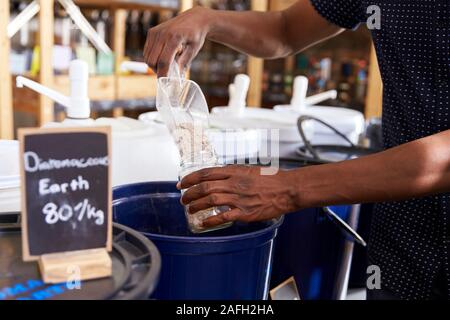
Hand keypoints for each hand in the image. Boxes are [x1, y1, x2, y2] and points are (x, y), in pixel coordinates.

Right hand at [143, 7, 212, 76]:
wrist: (194, 18)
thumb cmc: (196, 35)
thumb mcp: (193, 50)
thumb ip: (184, 63)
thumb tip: (176, 77)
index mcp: (174, 38)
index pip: (164, 62)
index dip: (163, 74)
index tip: (165, 82)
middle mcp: (162, 34)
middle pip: (152, 60)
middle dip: (157, 70)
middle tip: (166, 74)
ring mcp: (155, 32)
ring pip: (147, 57)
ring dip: (154, 65)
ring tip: (166, 64)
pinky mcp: (152, 32)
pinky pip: (147, 50)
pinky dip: (152, 57)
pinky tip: (162, 57)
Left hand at [178, 166, 299, 227]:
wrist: (287, 189)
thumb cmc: (271, 179)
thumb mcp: (249, 170)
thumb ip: (233, 173)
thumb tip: (217, 176)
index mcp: (235, 171)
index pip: (206, 173)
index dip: (190, 178)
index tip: (181, 183)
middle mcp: (234, 183)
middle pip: (205, 187)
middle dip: (190, 193)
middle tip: (183, 199)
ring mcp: (239, 198)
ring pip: (210, 201)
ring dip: (196, 206)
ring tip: (190, 210)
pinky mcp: (245, 212)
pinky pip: (223, 217)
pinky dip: (210, 220)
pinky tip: (203, 223)